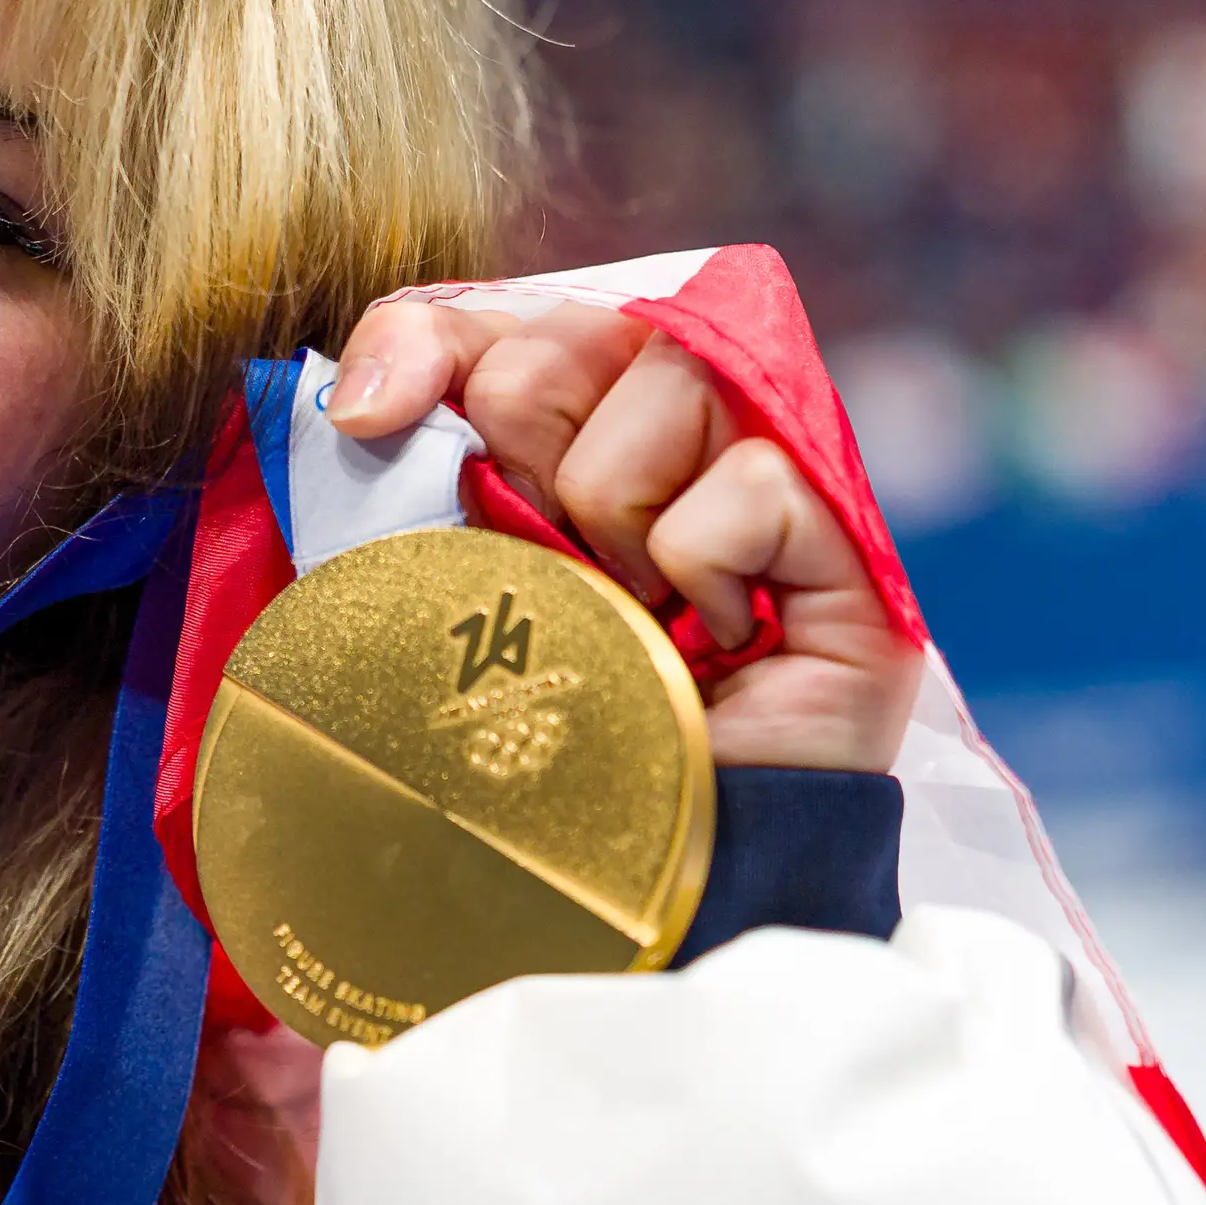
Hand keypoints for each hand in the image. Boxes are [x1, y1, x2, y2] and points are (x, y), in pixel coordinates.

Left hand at [323, 296, 922, 771]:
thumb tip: (356, 402)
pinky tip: (706, 641)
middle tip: (543, 554)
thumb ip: (402, 471)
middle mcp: (687, 442)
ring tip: (627, 607)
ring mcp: (780, 486)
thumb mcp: (429, 583)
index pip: (502, 319)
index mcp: (579, 438)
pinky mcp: (849, 554)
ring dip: (612, 510)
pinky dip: (700, 566)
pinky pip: (749, 482)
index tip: (366, 421)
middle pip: (584, 328)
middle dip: (526, 440)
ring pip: (674, 379)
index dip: (429, 344)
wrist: (605, 884)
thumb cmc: (516, 738)